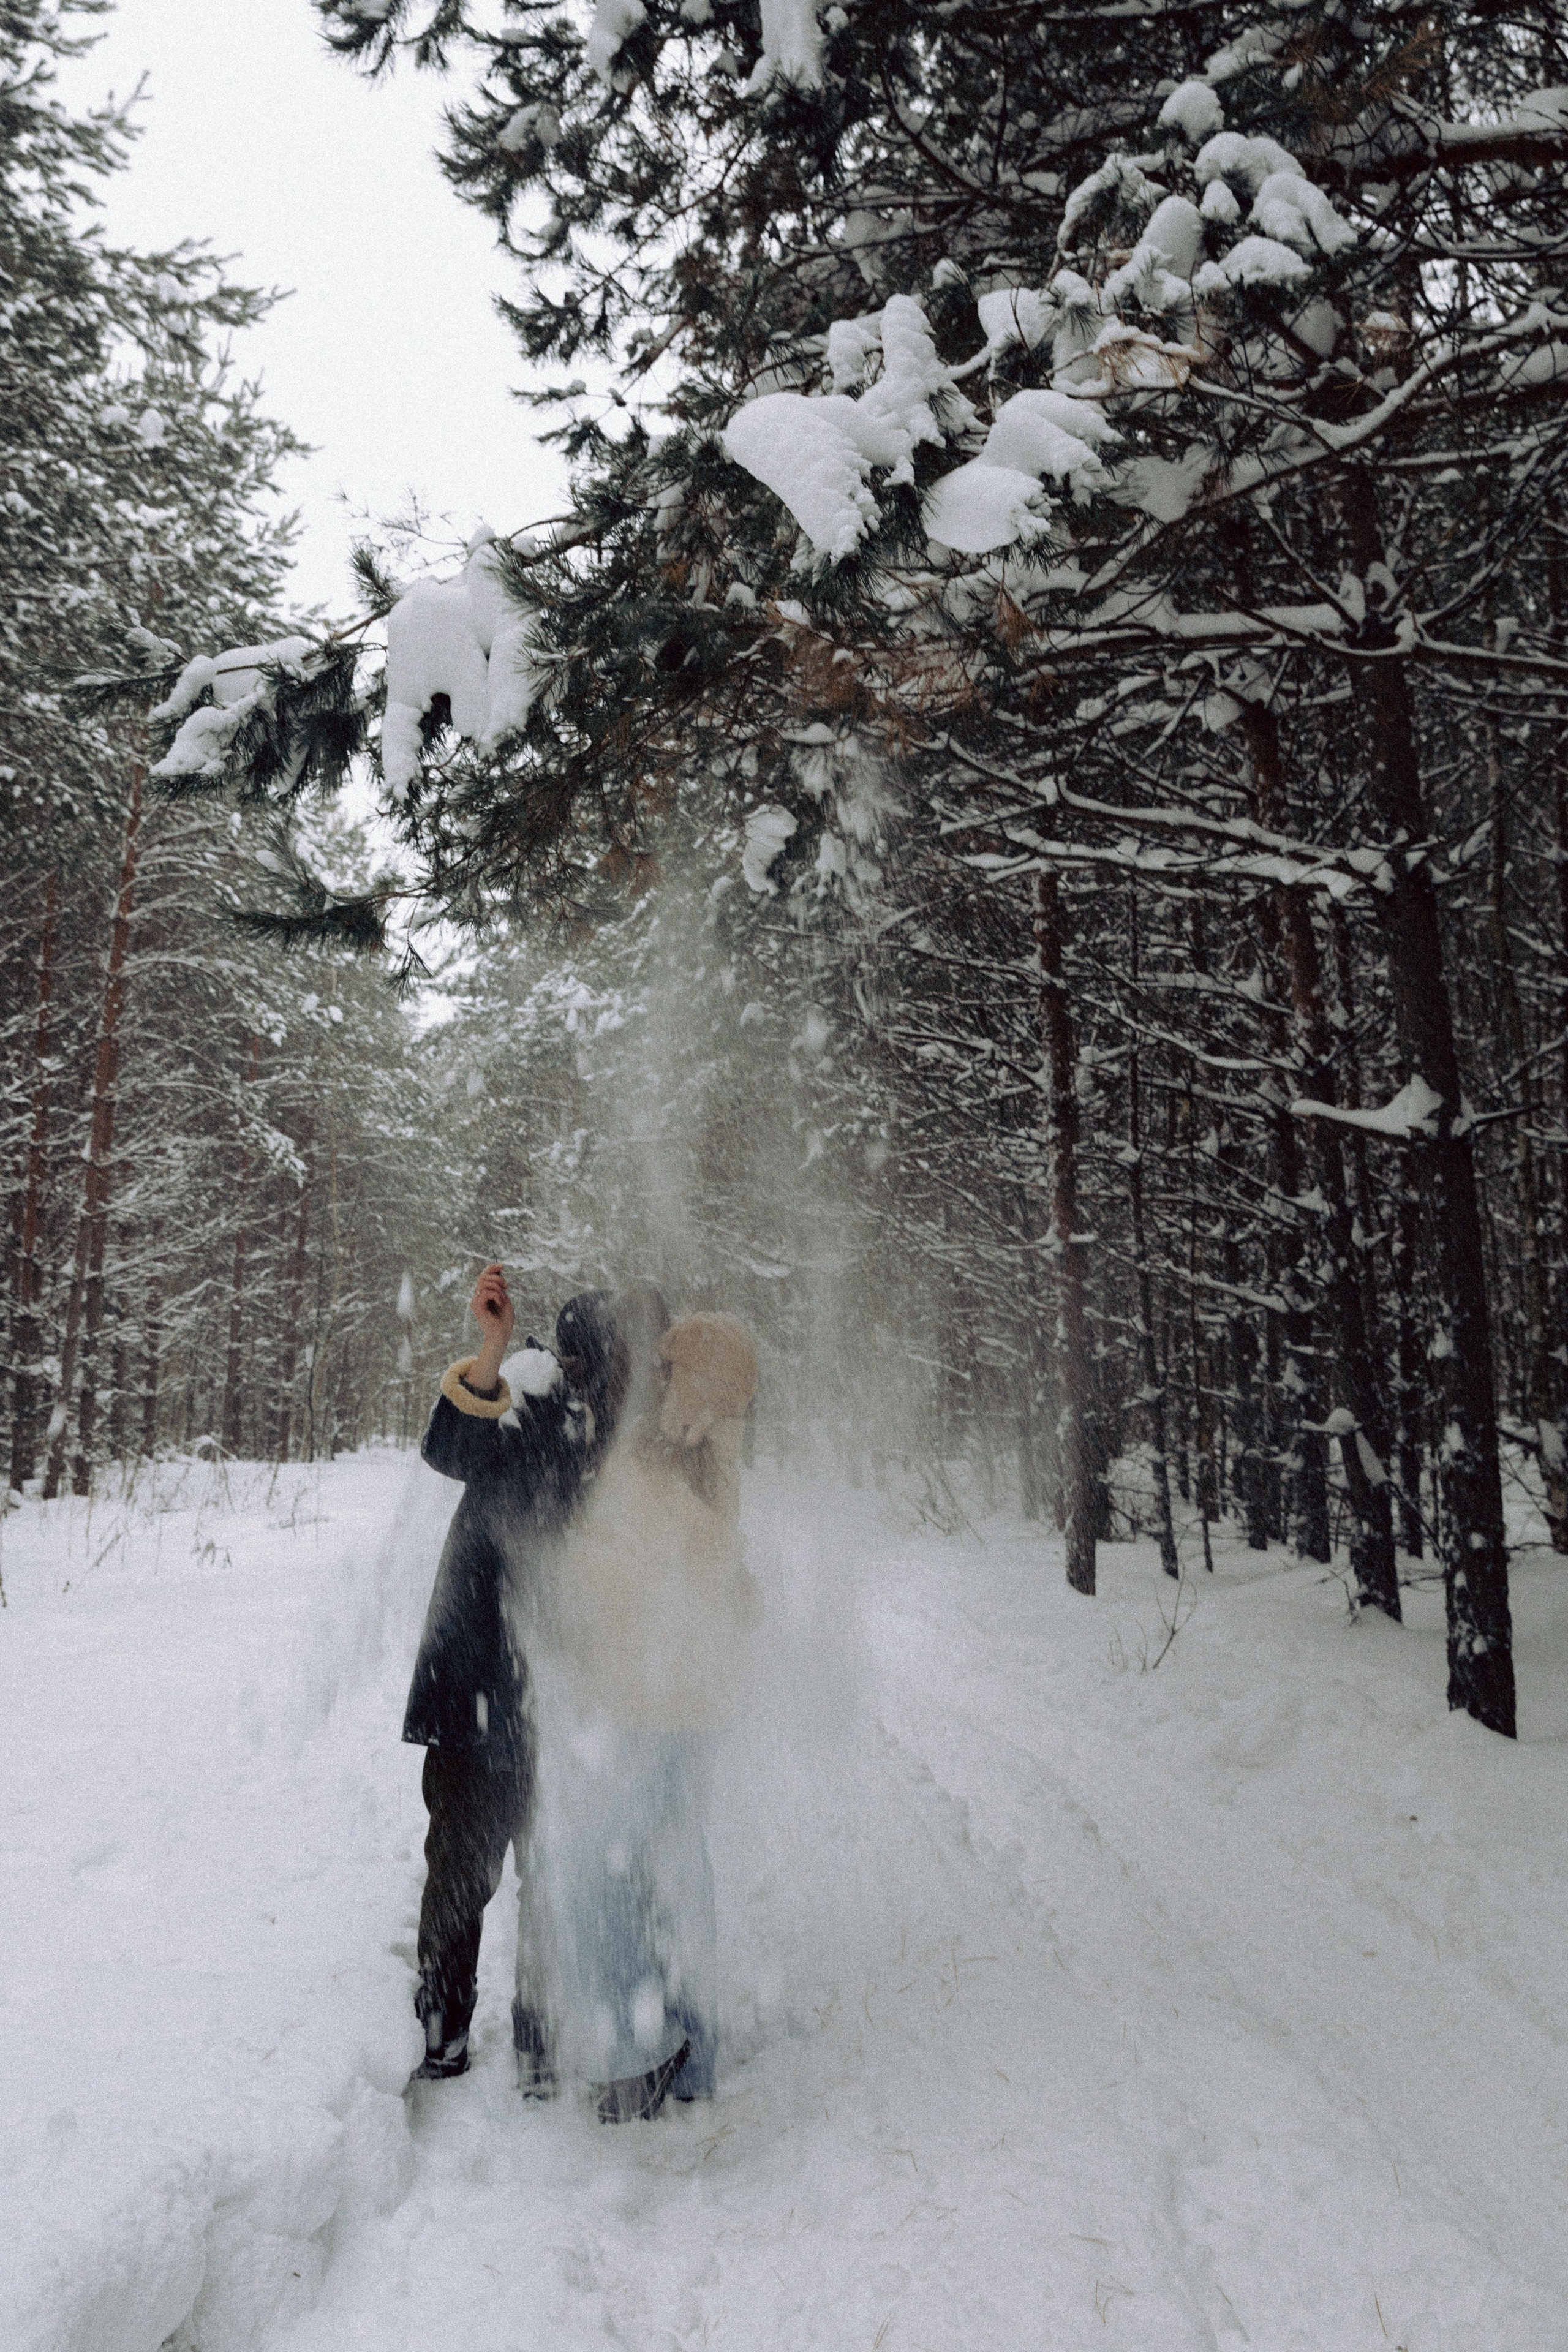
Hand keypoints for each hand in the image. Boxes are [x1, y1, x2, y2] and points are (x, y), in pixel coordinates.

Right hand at [469, 1263, 513, 1388]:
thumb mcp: (504, 1298)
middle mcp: (477, 1297)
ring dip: (497, 1288)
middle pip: (482, 1276)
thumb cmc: (505, 1319)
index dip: (491, 1268)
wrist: (502, 1334)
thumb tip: (498, 1271)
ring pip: (483, 1283)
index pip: (483, 1276)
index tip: (502, 1266)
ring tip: (503, 1298)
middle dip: (497, 1278)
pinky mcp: (477, 1307)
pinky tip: (500, 1303)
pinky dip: (496, 1295)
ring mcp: (476, 1302)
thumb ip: (499, 1286)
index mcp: (483, 1294)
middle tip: (506, 1287)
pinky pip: (485, 1293)